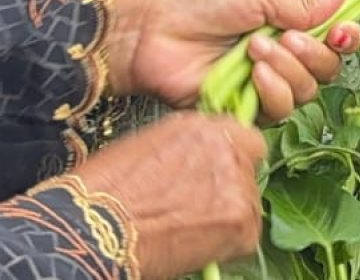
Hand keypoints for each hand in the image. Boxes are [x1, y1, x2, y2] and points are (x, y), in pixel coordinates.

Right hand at [72, 114, 265, 279]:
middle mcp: (225, 147)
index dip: (231, 159)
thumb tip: (197, 164)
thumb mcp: (146, 148)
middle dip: (231, 188)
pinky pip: (246, 236)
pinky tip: (195, 250)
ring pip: (250, 202)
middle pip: (249, 168)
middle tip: (201, 211)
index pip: (241, 138)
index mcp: (202, 126)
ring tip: (190, 234)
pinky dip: (226, 247)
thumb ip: (185, 149)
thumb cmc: (103, 195)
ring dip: (229, 218)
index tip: (216, 177)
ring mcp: (237, 181)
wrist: (91, 231)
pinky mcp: (239, 219)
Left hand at [106, 0, 359, 116]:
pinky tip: (253, 75)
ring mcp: (263, 85)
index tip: (342, 32)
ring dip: (288, 70)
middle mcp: (282, 55)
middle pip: (326, 69)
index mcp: (287, 23)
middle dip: (313, 54)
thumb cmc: (198, 3)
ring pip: (305, 92)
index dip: (345, 37)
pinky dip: (273, 92)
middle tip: (285, 37)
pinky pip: (278, 112)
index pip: (332, 37)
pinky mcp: (244, 110)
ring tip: (256, 51)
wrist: (151, 32)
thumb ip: (300, 4)